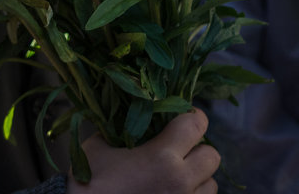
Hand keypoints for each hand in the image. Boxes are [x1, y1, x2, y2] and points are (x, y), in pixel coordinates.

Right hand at [67, 109, 219, 193]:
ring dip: (198, 178)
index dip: (192, 117)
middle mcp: (180, 182)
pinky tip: (171, 193)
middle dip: (198, 150)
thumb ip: (119, 128)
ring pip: (211, 186)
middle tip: (180, 151)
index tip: (184, 118)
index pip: (196, 125)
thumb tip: (129, 112)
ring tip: (175, 178)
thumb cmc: (87, 186)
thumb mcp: (98, 147)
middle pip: (212, 157)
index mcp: (162, 157)